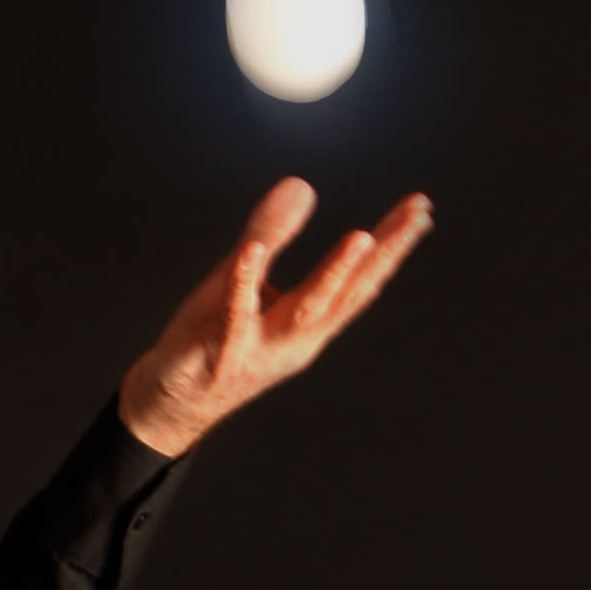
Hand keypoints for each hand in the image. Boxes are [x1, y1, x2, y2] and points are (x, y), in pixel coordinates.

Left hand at [117, 177, 431, 458]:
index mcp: (308, 326)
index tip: (421, 210)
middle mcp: (294, 341)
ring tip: (361, 238)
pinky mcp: (217, 357)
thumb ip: (271, 233)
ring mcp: (259, 351)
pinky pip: (233, 317)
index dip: (393, 248)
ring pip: (304, 311)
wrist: (169, 405)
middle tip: (414, 215)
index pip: (360, 283)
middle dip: (383, 255)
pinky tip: (252, 253)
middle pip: (348, 294)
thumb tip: (303, 184)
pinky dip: (244, 285)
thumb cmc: (210, 341)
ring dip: (334, 274)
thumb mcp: (244, 281)